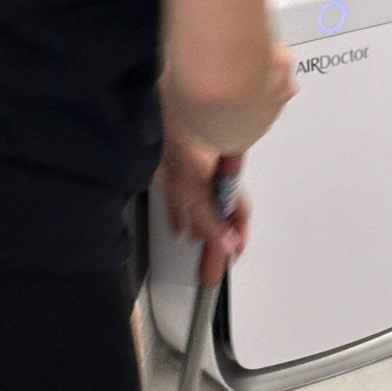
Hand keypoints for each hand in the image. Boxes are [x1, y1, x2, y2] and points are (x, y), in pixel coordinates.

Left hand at [155, 125, 250, 286]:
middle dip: (215, 243)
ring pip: (200, 209)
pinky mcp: (173, 172)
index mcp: (226, 178)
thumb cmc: (183, 143)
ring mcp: (192, 174)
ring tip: (198, 250)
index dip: (237, 237)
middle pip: (219, 215)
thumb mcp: (197, 190)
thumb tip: (228, 245)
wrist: (153, 121)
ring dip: (200, 230)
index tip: (233, 257)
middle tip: (211, 269)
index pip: (238, 213)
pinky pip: (180, 199)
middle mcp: (212, 176)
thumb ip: (211, 221)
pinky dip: (179, 216)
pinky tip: (178, 230)